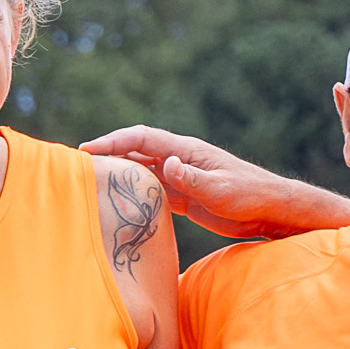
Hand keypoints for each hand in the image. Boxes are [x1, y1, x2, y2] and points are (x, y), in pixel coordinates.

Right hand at [81, 126, 349, 240]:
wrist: (272, 209)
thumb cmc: (251, 195)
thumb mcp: (222, 189)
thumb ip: (194, 179)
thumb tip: (167, 165)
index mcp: (186, 151)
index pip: (141, 139)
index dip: (114, 142)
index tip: (87, 150)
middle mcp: (179, 160)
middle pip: (135, 153)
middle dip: (107, 156)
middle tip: (77, 168)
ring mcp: (180, 177)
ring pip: (140, 173)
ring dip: (117, 176)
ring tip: (89, 185)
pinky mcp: (184, 197)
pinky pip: (151, 192)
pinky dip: (133, 195)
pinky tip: (117, 205)